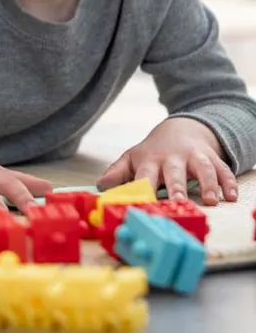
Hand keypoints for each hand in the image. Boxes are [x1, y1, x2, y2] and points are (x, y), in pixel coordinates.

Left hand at [97, 116, 235, 204]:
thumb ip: (117, 173)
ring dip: (207, 184)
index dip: (142, 189)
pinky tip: (231, 196)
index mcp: (150, 161)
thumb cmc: (153, 152)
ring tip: (210, 201)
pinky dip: (229, 182)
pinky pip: (224, 169)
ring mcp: (195, 157)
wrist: (181, 129)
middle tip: (177, 201)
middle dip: (176, 186)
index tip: (141, 203)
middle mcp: (173, 158)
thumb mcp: (132, 159)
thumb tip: (100, 186)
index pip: (144, 176)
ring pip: (203, 169)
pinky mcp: (213, 158)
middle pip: (174, 172)